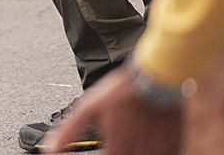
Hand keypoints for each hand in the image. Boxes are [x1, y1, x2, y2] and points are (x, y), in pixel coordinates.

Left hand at [45, 66, 184, 154]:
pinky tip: (149, 134)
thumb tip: (50, 149)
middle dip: (121, 148)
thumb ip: (69, 130)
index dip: (106, 152)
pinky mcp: (174, 147)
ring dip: (136, 148)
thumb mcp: (88, 107)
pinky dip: (154, 147)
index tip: (106, 147)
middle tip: (123, 135)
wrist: (158, 76)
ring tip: (135, 132)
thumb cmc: (122, 90)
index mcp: (116, 151)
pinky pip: (163, 153)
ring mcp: (157, 152)